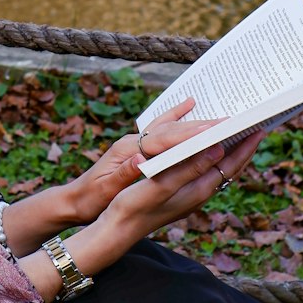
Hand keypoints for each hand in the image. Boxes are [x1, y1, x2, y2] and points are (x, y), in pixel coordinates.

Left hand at [69, 97, 218, 224]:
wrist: (74, 199)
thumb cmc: (89, 198)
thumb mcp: (105, 189)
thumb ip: (123, 173)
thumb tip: (139, 160)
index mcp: (128, 149)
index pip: (164, 140)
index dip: (189, 136)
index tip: (212, 131)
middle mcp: (134, 140)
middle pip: (172, 129)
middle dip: (200, 126)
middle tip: (229, 121)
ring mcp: (136, 140)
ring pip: (170, 126)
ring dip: (194, 121)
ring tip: (220, 116)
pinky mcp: (138, 145)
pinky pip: (162, 127)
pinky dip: (177, 116)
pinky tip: (190, 104)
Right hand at [89, 125, 264, 262]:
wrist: (117, 230)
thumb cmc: (135, 206)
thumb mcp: (162, 184)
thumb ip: (190, 167)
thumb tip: (218, 149)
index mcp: (198, 190)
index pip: (230, 165)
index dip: (245, 147)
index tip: (260, 128)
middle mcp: (198, 194)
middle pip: (228, 168)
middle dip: (242, 148)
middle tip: (254, 127)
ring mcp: (188, 195)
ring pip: (216, 170)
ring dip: (227, 152)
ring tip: (235, 134)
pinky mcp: (178, 193)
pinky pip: (202, 171)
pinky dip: (209, 157)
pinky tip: (202, 149)